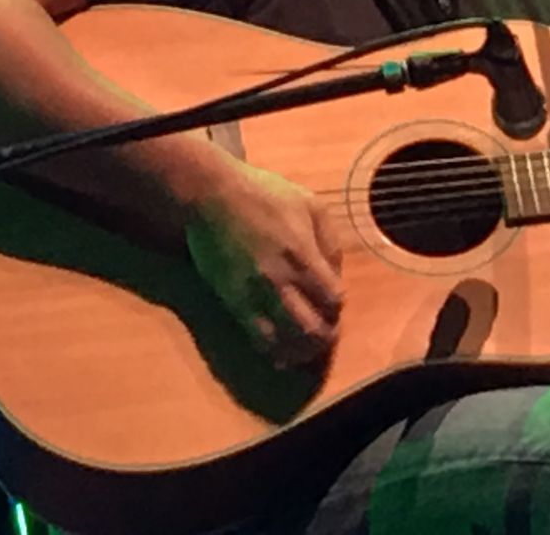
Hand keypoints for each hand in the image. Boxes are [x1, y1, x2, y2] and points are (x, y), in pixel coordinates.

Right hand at [183, 159, 344, 367]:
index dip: (337, 309)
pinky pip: (256, 337)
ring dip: (299, 351)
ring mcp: (255, 295)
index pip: (333, 300)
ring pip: (284, 340)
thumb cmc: (265, 195)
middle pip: (312, 329)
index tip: (333, 306)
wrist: (213, 197)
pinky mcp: (233, 302)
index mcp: (304, 256)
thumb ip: (329, 241)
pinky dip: (271, 351)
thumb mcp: (311, 205)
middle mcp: (282, 281)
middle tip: (325, 335)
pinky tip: (279, 353)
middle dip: (324, 338)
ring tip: (305, 350)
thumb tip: (335, 274)